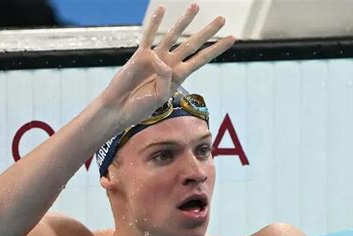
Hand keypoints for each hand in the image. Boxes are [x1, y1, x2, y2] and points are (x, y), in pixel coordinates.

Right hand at [101, 4, 234, 127]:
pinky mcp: (140, 55)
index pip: (201, 59)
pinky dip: (155, 22)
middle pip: (192, 44)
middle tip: (222, 19)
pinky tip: (162, 9)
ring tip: (196, 6)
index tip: (232, 38)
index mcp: (178, 76)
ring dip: (184, 21)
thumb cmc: (140, 107)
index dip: (216, 48)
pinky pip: (149, 36)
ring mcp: (155, 58)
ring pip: (173, 35)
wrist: (120, 108)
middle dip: (208, 32)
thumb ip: (165, 77)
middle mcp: (169, 64)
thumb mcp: (160, 96)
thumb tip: (159, 59)